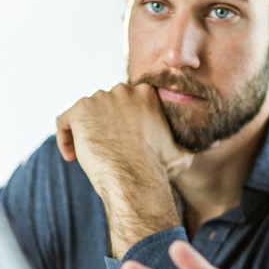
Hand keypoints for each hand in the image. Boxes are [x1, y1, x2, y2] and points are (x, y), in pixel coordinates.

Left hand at [57, 83, 189, 256]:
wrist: (135, 179)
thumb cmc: (158, 170)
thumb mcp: (181, 153)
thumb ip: (185, 143)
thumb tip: (204, 146)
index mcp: (146, 94)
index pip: (126, 102)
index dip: (122, 122)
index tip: (121, 141)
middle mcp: (122, 90)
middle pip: (105, 105)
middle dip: (102, 125)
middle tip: (104, 149)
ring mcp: (99, 98)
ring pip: (85, 113)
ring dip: (84, 132)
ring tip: (87, 156)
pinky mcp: (79, 110)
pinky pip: (64, 121)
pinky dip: (65, 137)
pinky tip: (71, 156)